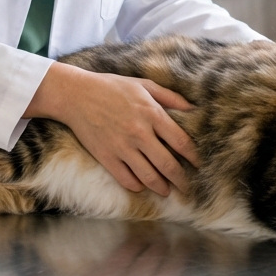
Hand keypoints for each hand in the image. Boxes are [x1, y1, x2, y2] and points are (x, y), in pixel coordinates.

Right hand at [24, 62, 199, 195]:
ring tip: (167, 190)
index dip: (193, 156)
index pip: (181, 142)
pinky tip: (142, 185)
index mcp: (152, 114)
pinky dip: (137, 186)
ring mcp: (122, 147)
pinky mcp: (106, 157)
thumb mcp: (143, 85)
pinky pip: (127, 180)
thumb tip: (193, 109)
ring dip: (162, 188)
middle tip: (188, 187)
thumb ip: (170, 97)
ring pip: (149, 177)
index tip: (199, 164)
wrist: (77, 95)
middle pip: (168, 165)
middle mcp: (139, 133)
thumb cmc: (112, 87)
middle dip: (181, 180)